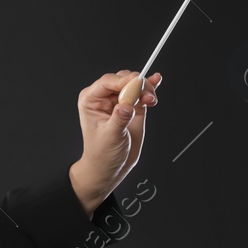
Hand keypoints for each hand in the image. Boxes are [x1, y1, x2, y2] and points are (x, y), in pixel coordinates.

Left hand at [70, 69, 159, 213]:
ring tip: (151, 100)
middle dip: (137, 84)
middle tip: (147, 96)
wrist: (110, 167)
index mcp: (91, 100)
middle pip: (123, 79)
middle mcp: (104, 97)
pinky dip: (150, 88)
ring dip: (146, 88)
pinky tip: (156, 82)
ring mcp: (119, 101)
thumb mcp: (110, 137)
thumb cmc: (102, 154)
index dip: (124, 81)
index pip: (108, 82)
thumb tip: (127, 104)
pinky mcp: (133, 106)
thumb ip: (120, 118)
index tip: (138, 85)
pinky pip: (142, 92)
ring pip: (134, 84)